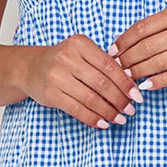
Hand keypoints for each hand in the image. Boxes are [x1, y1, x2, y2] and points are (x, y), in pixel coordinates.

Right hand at [22, 34, 144, 128]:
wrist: (30, 67)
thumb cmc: (63, 61)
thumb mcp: (82, 54)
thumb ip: (102, 64)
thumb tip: (129, 85)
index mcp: (79, 43)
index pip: (109, 65)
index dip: (125, 83)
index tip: (137, 95)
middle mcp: (67, 58)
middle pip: (101, 83)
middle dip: (119, 100)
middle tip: (131, 110)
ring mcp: (56, 76)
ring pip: (90, 98)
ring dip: (108, 112)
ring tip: (119, 119)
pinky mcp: (50, 94)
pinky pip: (77, 109)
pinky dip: (93, 118)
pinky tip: (103, 123)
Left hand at [108, 6, 166, 89]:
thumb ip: (154, 29)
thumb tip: (120, 41)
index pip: (142, 28)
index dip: (123, 41)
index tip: (112, 52)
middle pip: (147, 47)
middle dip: (127, 59)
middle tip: (116, 68)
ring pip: (158, 62)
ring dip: (138, 72)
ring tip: (127, 78)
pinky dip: (156, 82)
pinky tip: (145, 86)